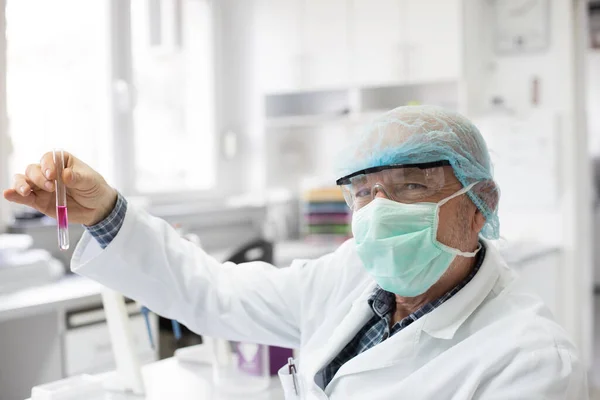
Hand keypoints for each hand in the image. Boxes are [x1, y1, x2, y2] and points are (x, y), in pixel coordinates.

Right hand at [3, 151, 117, 225]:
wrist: (97, 207)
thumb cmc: (94, 188)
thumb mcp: (90, 181)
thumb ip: (77, 178)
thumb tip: (65, 174)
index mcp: (61, 161)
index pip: (48, 158)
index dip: (47, 165)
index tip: (53, 175)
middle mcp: (48, 172)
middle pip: (33, 169)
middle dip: (38, 177)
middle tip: (51, 187)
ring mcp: (41, 187)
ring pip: (23, 181)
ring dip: (21, 184)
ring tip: (26, 191)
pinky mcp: (39, 201)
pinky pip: (24, 198)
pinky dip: (15, 195)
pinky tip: (9, 194)